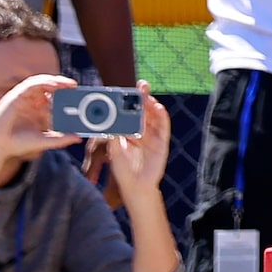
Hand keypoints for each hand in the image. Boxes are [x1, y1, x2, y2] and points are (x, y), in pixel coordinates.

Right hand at [0, 73, 80, 172]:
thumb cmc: (17, 144)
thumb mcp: (44, 141)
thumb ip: (61, 139)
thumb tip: (79, 138)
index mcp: (37, 110)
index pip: (54, 96)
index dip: (66, 94)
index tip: (78, 95)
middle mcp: (31, 102)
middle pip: (48, 87)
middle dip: (62, 84)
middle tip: (75, 87)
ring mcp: (23, 98)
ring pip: (40, 82)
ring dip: (54, 80)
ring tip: (67, 84)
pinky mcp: (15, 96)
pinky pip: (30, 84)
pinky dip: (42, 82)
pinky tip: (54, 85)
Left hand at [92, 88, 170, 204]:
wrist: (135, 186)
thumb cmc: (122, 169)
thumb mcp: (114, 149)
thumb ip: (113, 133)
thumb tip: (107, 117)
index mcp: (129, 132)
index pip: (130, 113)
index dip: (129, 102)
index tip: (125, 91)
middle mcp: (142, 131)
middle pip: (143, 111)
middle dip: (142, 97)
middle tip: (141, 85)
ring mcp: (153, 136)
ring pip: (154, 116)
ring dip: (152, 104)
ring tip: (147, 94)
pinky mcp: (162, 142)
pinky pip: (164, 126)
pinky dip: (162, 116)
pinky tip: (158, 107)